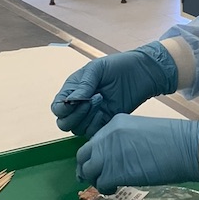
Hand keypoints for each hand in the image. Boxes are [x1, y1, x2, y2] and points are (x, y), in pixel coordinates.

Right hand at [51, 43, 177, 137]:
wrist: (141, 73)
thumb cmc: (117, 66)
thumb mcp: (97, 69)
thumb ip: (83, 85)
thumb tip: (70, 101)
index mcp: (72, 90)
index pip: (57, 108)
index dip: (62, 109)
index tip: (75, 101)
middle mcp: (78, 106)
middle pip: (64, 123)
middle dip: (75, 114)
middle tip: (92, 100)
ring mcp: (91, 116)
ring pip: (77, 130)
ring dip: (87, 118)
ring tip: (102, 100)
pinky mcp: (104, 122)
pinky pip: (92, 133)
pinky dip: (95, 126)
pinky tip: (104, 113)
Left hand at [76, 115, 198, 191]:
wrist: (186, 147)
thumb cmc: (173, 139)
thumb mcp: (141, 131)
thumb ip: (125, 141)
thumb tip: (119, 157)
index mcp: (115, 124)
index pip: (94, 141)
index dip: (95, 155)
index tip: (99, 164)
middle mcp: (106, 137)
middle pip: (84, 155)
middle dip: (87, 168)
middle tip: (95, 178)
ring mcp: (108, 155)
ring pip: (89, 171)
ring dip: (96, 180)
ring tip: (109, 185)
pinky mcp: (114, 172)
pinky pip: (101, 184)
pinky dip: (105, 189)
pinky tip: (115, 189)